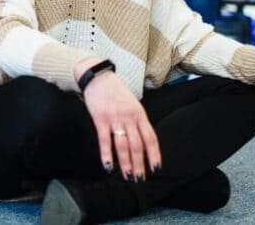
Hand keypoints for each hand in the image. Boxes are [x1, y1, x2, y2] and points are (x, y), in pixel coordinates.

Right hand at [77, 58, 161, 181]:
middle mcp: (129, 117)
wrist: (98, 77)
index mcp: (139, 114)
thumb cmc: (116, 92)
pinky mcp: (100, 119)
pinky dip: (106, 154)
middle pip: (137, 145)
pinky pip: (105, 140)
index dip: (154, 154)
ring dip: (126, 163)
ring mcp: (115, 118)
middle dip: (140, 163)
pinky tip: (108, 166)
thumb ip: (137, 121)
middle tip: (140, 179)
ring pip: (123, 145)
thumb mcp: (133, 103)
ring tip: (128, 176)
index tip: (156, 168)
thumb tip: (143, 141)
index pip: (150, 137)